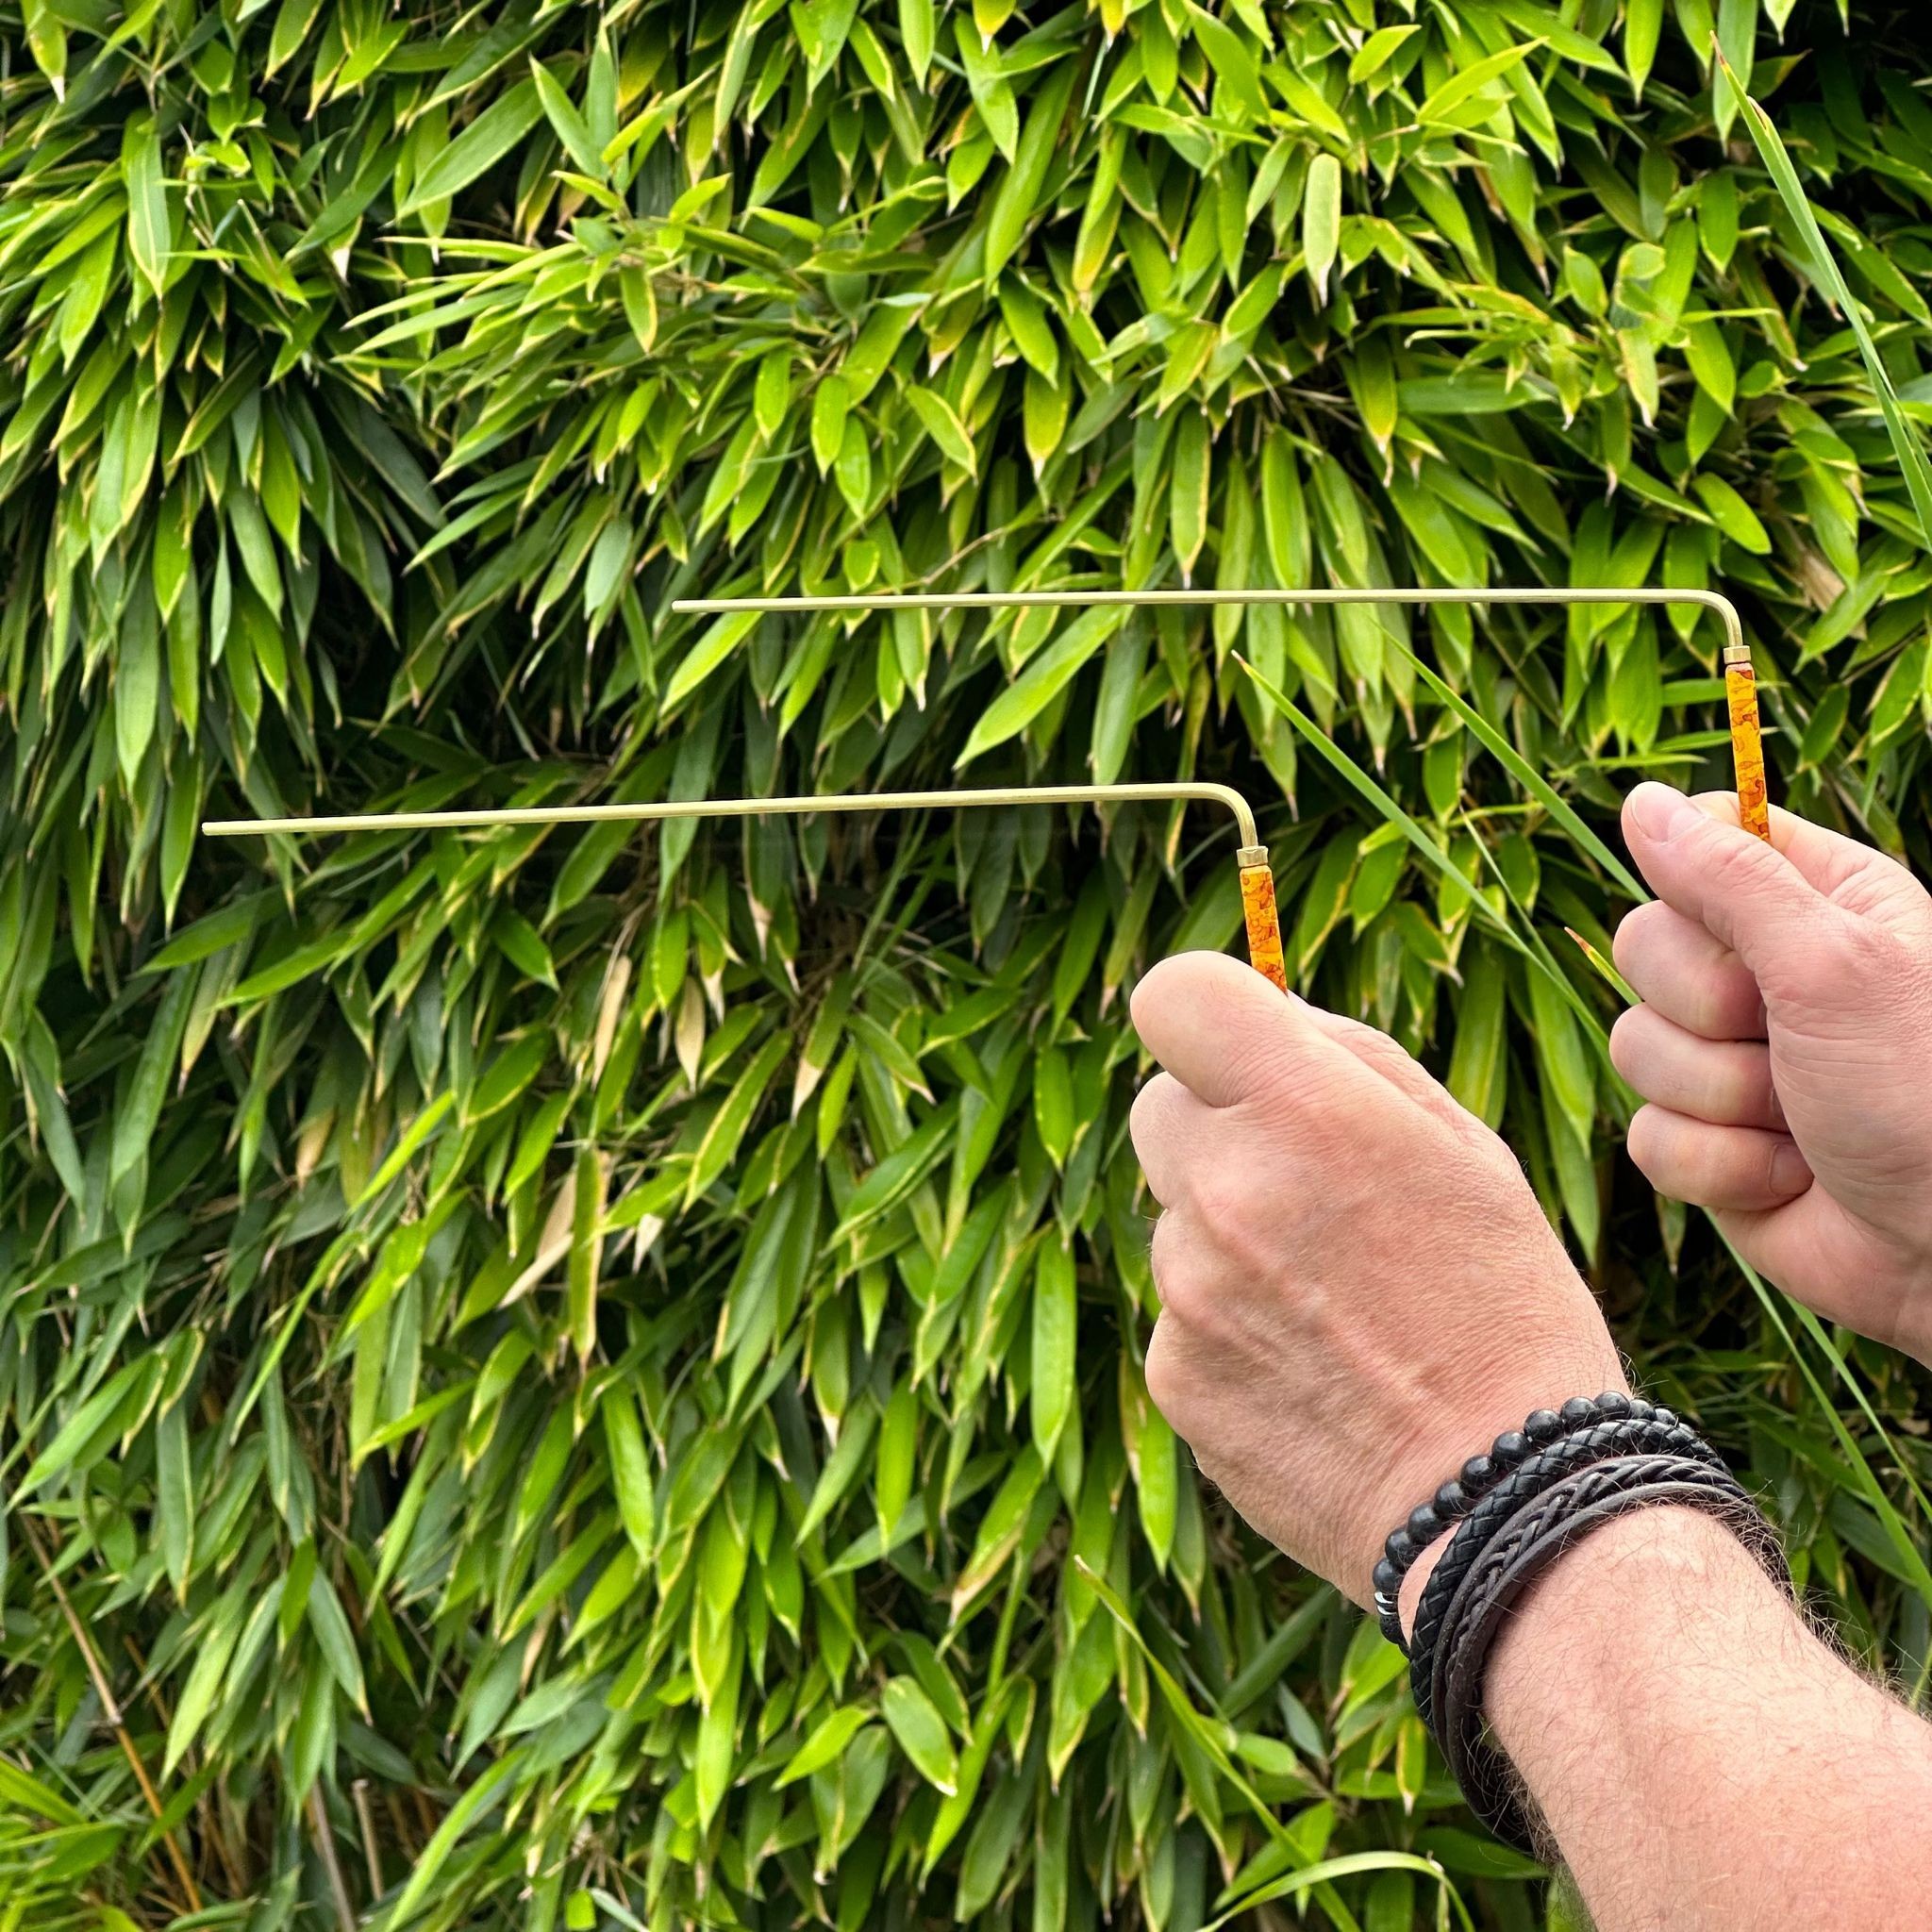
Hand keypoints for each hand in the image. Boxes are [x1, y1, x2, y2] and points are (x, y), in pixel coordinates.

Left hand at [1128, 953, 1624, 1602]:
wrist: (1507, 1497)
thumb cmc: (1501, 1303)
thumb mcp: (1464, 1149)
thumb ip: (1350, 1060)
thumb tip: (1267, 1014)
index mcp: (1305, 1111)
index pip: (1173, 996)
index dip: (1201, 1015)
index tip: (1234, 1052)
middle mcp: (1227, 1189)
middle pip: (1160, 1109)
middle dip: (1218, 1132)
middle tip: (1310, 1193)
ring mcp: (1188, 1288)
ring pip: (1175, 1219)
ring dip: (1228, 1239)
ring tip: (1336, 1305)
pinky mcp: (1173, 1372)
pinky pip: (1179, 1313)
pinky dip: (1227, 1329)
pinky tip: (1310, 1368)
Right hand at [1613, 785, 1931, 1362]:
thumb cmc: (1927, 1094)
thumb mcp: (1835, 964)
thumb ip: (1731, 879)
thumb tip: (1641, 803)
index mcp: (1815, 904)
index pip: (1694, 848)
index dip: (1695, 891)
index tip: (1745, 932)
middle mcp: (1767, 976)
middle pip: (1641, 949)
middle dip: (1705, 1013)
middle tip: (1786, 1040)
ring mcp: (1732, 1062)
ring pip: (1633, 1048)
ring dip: (1719, 1100)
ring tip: (1803, 1123)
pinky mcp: (1708, 1144)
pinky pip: (1646, 1136)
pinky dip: (1716, 1165)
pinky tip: (1788, 1177)